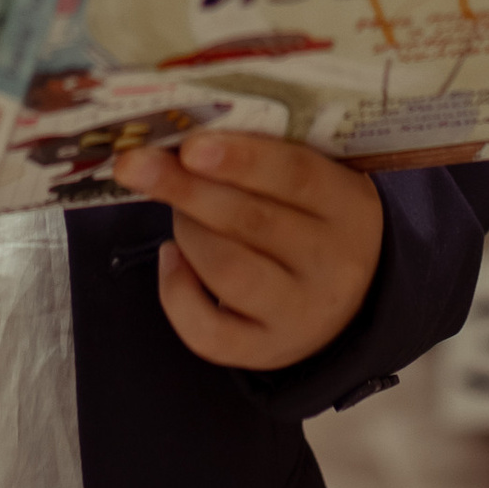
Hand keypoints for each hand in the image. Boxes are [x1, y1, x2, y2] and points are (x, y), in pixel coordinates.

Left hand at [115, 133, 383, 372]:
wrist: (346, 296)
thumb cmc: (310, 218)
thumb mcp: (312, 181)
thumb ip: (264, 156)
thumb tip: (182, 136)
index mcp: (348, 206)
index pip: (297, 176)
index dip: (241, 159)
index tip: (191, 146)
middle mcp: (333, 264)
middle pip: (253, 222)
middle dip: (188, 191)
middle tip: (140, 166)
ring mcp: (302, 314)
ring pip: (229, 272)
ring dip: (188, 233)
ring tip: (177, 213)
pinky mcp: (267, 351)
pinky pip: (209, 332)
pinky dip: (176, 293)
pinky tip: (171, 259)